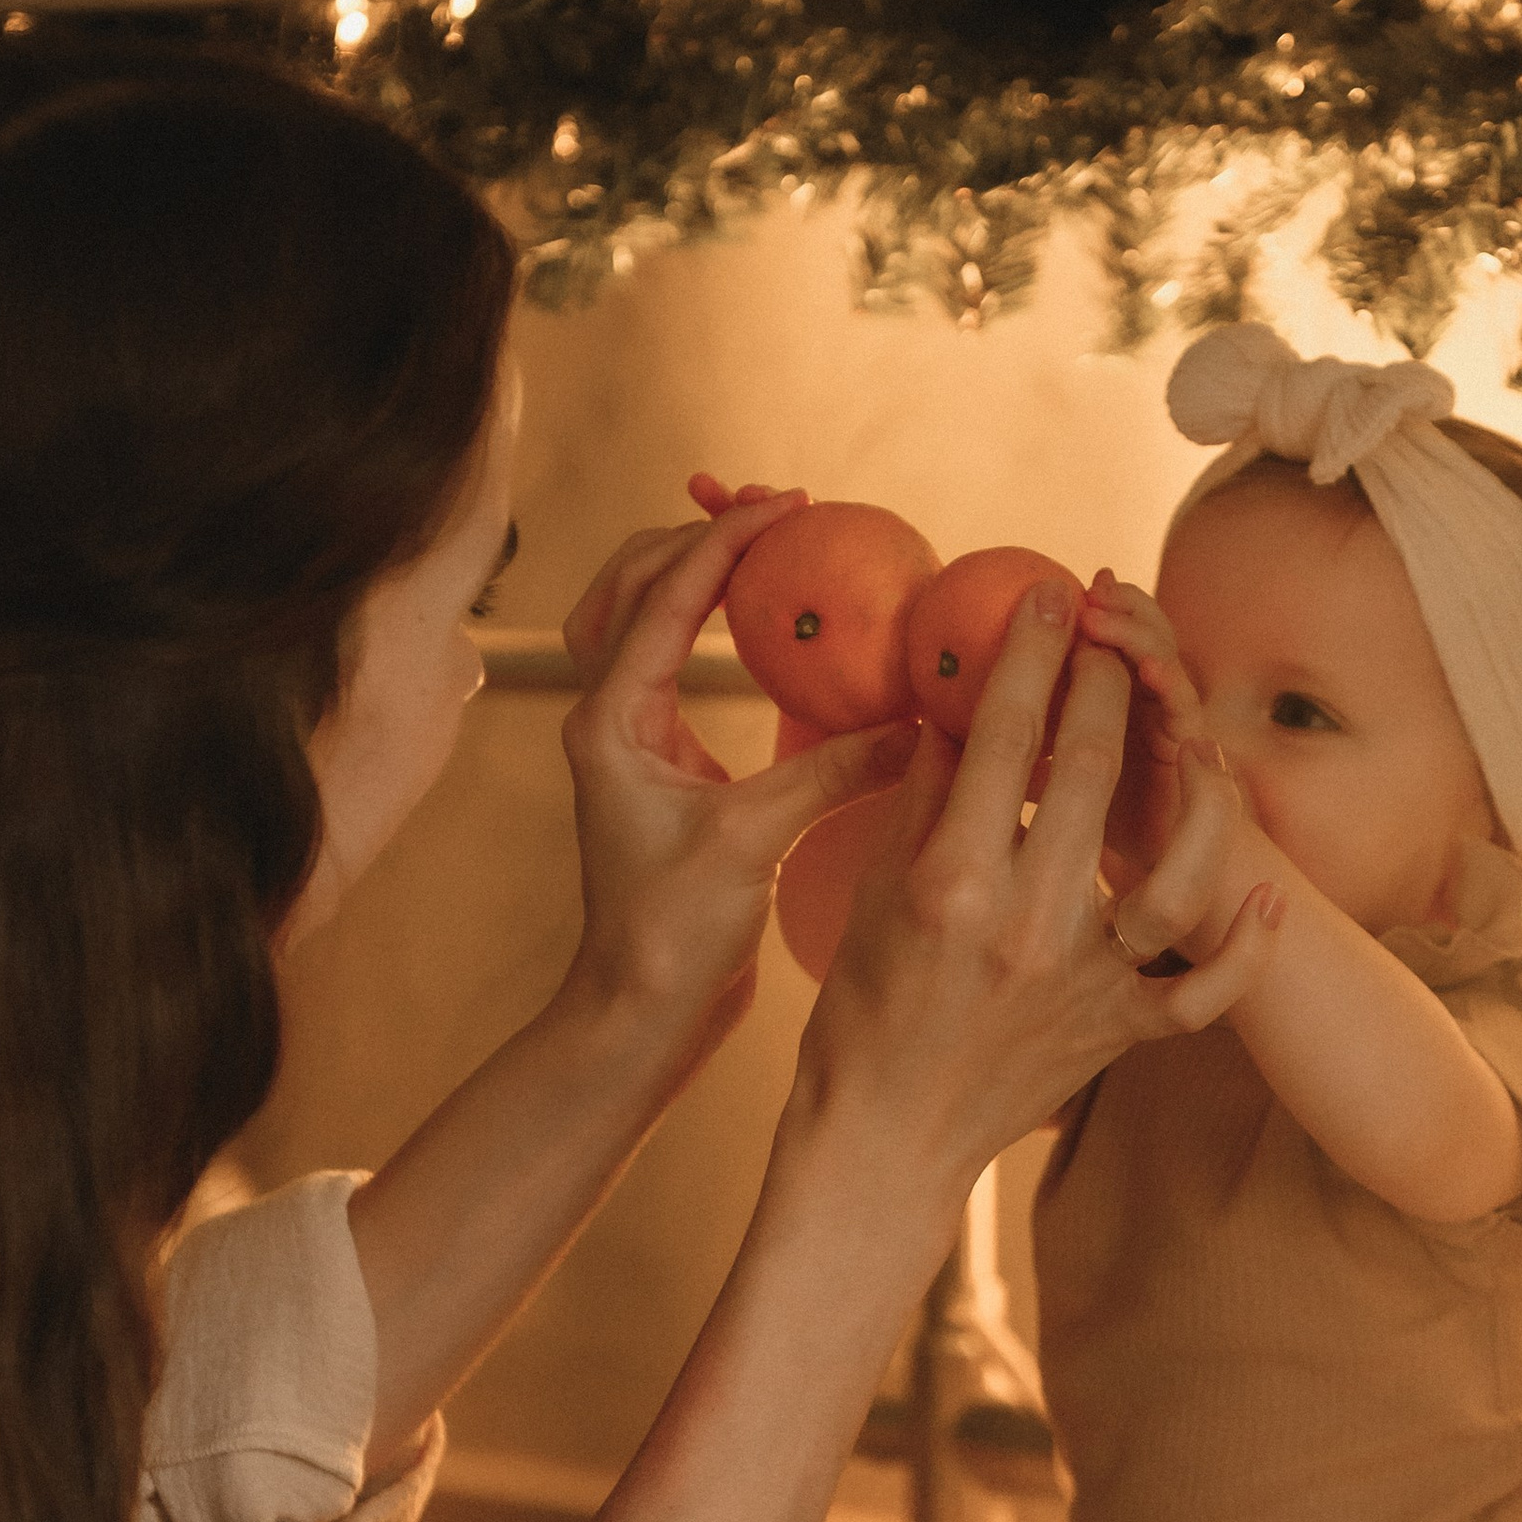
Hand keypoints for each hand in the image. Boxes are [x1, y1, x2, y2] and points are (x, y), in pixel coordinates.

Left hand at [559, 491, 915, 1053]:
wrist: (638, 1013)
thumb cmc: (673, 935)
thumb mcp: (755, 840)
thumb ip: (831, 770)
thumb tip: (916, 724)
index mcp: (611, 719)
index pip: (667, 596)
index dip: (728, 542)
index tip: (790, 507)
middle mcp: (605, 717)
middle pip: (630, 585)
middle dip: (697, 538)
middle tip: (775, 512)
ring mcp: (624, 740)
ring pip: (635, 620)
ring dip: (688, 574)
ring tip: (761, 547)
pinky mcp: (654, 767)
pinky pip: (667, 665)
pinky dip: (704, 627)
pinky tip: (762, 626)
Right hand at [795, 581, 1284, 1212]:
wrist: (886, 1140)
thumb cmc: (862, 1013)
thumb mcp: (875, 893)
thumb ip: (921, 800)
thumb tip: (956, 716)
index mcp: (952, 882)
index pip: (998, 738)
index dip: (1028, 657)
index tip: (1047, 599)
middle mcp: (1026, 926)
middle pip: (1091, 776)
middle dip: (1107, 687)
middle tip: (1114, 635)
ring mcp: (1084, 984)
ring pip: (1177, 873)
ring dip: (1197, 797)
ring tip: (1195, 742)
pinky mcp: (1119, 1033)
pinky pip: (1202, 990)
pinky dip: (1241, 946)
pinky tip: (1264, 894)